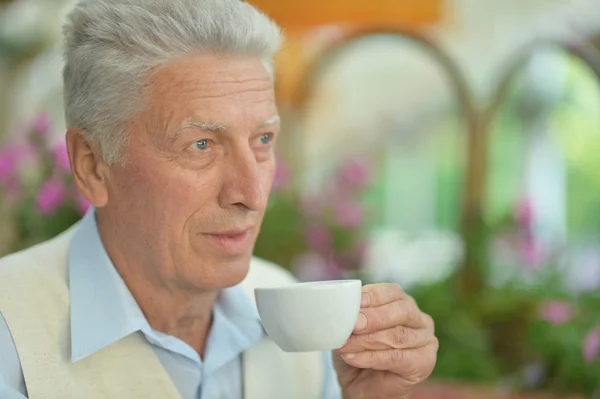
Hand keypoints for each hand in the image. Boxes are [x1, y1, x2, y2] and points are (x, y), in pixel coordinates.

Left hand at [333, 283, 437, 398]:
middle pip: (401, 311)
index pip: (393, 292)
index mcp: (403, 303)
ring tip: (346, 346)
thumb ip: (352, 316)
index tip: (355, 302)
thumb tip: (344, 306)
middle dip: (373, 318)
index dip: (374, 296)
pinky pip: (398, 357)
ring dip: (367, 340)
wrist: (362, 387)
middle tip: (352, 325)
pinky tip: (355, 358)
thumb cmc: (358, 352)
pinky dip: (372, 358)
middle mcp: (419, 319)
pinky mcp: (424, 362)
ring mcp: (426, 340)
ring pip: (398, 335)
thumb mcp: (350, 330)